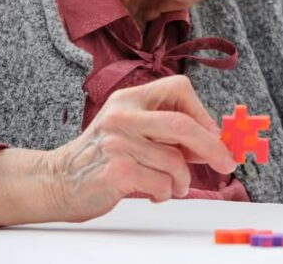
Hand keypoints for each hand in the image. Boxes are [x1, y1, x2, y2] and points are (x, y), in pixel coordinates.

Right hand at [0, 75, 236, 224]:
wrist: (55, 182)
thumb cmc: (101, 157)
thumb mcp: (130, 129)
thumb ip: (165, 130)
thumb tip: (215, 140)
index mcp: (130, 99)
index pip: (178, 88)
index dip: (202, 112)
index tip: (213, 134)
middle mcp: (123, 116)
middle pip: (183, 125)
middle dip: (212, 146)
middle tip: (227, 162)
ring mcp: (117, 143)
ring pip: (175, 161)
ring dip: (182, 181)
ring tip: (173, 187)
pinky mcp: (116, 171)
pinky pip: (161, 183)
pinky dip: (166, 193)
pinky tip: (153, 194)